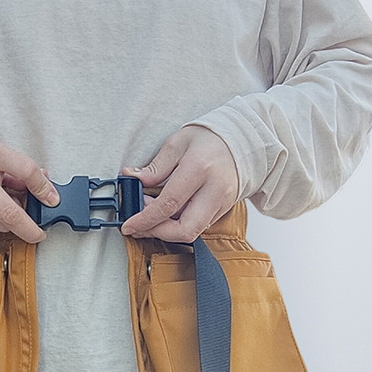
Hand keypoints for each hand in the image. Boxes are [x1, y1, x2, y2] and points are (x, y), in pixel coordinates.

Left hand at [119, 125, 238, 241]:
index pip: (168, 204)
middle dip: (157, 233)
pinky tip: (167, 215)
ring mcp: (222, 203)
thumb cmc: (209, 139)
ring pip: (191, 232)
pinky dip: (179, 225)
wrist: (242, 141)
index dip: (145, 220)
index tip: (129, 226)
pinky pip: (198, 226)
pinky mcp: (224, 210)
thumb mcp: (177, 143)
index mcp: (199, 169)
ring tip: (151, 218)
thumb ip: (155, 167)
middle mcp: (214, 190)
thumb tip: (132, 179)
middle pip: (184, 230)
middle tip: (140, 225)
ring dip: (167, 231)